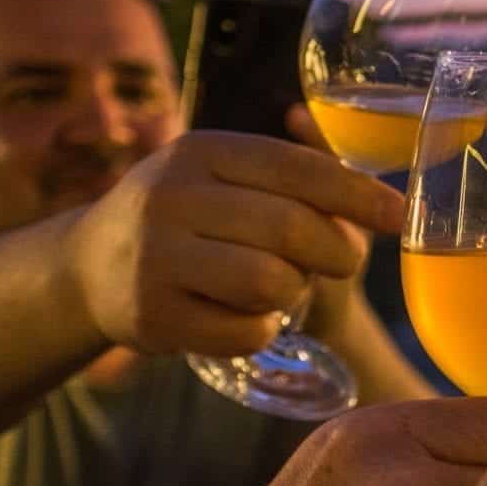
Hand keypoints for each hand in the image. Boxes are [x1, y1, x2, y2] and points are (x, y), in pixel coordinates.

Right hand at [63, 131, 403, 356]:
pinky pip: (245, 333)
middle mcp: (171, 197)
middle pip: (292, 229)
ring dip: (293, 292)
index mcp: (201, 152)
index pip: (297, 169)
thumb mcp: (224, 176)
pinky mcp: (151, 316)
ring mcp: (155, 258)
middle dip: (335, 252)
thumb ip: (296, 178)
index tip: (399, 215)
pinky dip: (261, 330)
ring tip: (278, 288)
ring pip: (270, 282)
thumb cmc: (187, 219)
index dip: (357, 194)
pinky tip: (243, 317)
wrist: (88, 267)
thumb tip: (383, 202)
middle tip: (340, 263)